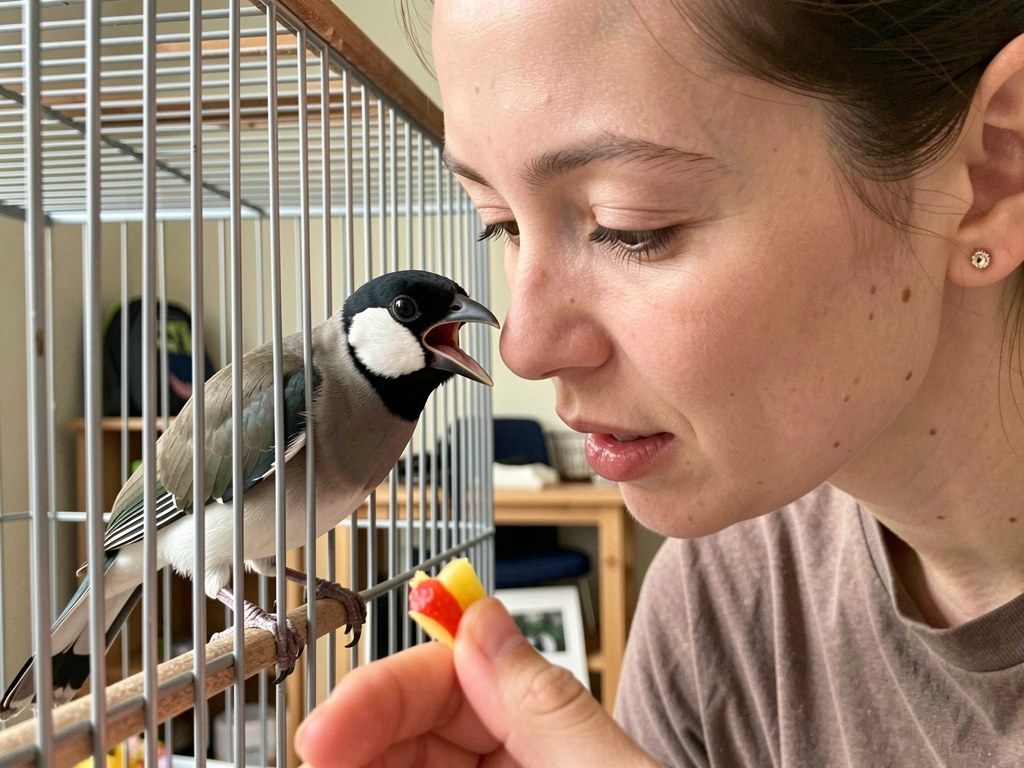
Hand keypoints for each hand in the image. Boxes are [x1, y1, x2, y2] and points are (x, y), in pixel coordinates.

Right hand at [295, 597, 658, 766]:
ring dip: (353, 762)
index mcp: (556, 731)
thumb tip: (479, 611)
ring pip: (398, 764)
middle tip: (313, 756)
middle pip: (412, 725)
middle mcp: (521, 759)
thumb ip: (548, 701)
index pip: (453, 680)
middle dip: (356, 733)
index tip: (326, 729)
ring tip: (324, 764)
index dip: (382, 693)